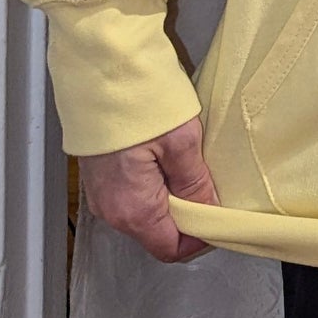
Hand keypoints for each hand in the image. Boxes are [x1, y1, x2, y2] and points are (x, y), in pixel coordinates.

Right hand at [79, 115, 219, 263]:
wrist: (96, 69)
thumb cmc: (137, 101)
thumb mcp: (181, 141)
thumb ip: (195, 183)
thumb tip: (209, 211)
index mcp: (134, 210)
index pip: (171, 249)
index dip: (200, 237)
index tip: (221, 216)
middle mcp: (112, 211)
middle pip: (159, 232)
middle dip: (189, 214)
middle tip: (210, 182)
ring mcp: (102, 194)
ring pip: (147, 212)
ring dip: (172, 196)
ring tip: (189, 163)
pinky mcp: (100, 176)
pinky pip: (133, 194)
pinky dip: (155, 184)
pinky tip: (167, 156)